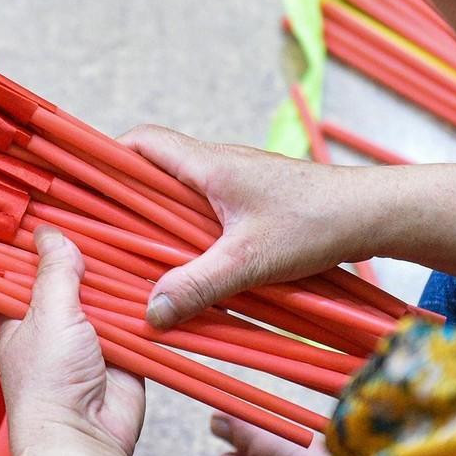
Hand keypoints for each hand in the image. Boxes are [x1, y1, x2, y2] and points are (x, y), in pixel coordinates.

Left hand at [0, 228, 145, 455]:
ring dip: (127, 281)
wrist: (82, 437)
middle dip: (97, 258)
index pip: (35, 269)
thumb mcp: (48, 314)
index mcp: (25, 315)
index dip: (50, 243)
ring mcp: (94, 339)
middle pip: (80, 279)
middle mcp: (58, 325)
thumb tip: (50, 233)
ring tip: (144, 241)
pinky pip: (140, 322)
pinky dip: (149, 306)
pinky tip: (162, 277)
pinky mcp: (127, 354)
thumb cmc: (49, 381)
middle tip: (117, 219)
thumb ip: (54, 273)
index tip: (67, 210)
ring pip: (113, 298)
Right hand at [122, 126, 375, 328]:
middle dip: (125, 199)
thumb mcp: (250, 261)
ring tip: (139, 256)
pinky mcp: (254, 201)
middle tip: (101, 233)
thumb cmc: (316, 223)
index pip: (141, 142)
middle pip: (154, 170)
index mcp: (208, 164)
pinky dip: (190, 231)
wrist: (373, 213)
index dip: (106, 159)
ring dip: (159, 220)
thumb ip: (197, 285)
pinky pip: (206, 209)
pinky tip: (191, 263)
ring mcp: (237, 181)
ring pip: (180, 192)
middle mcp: (218, 164)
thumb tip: (151, 313)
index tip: (82, 188)